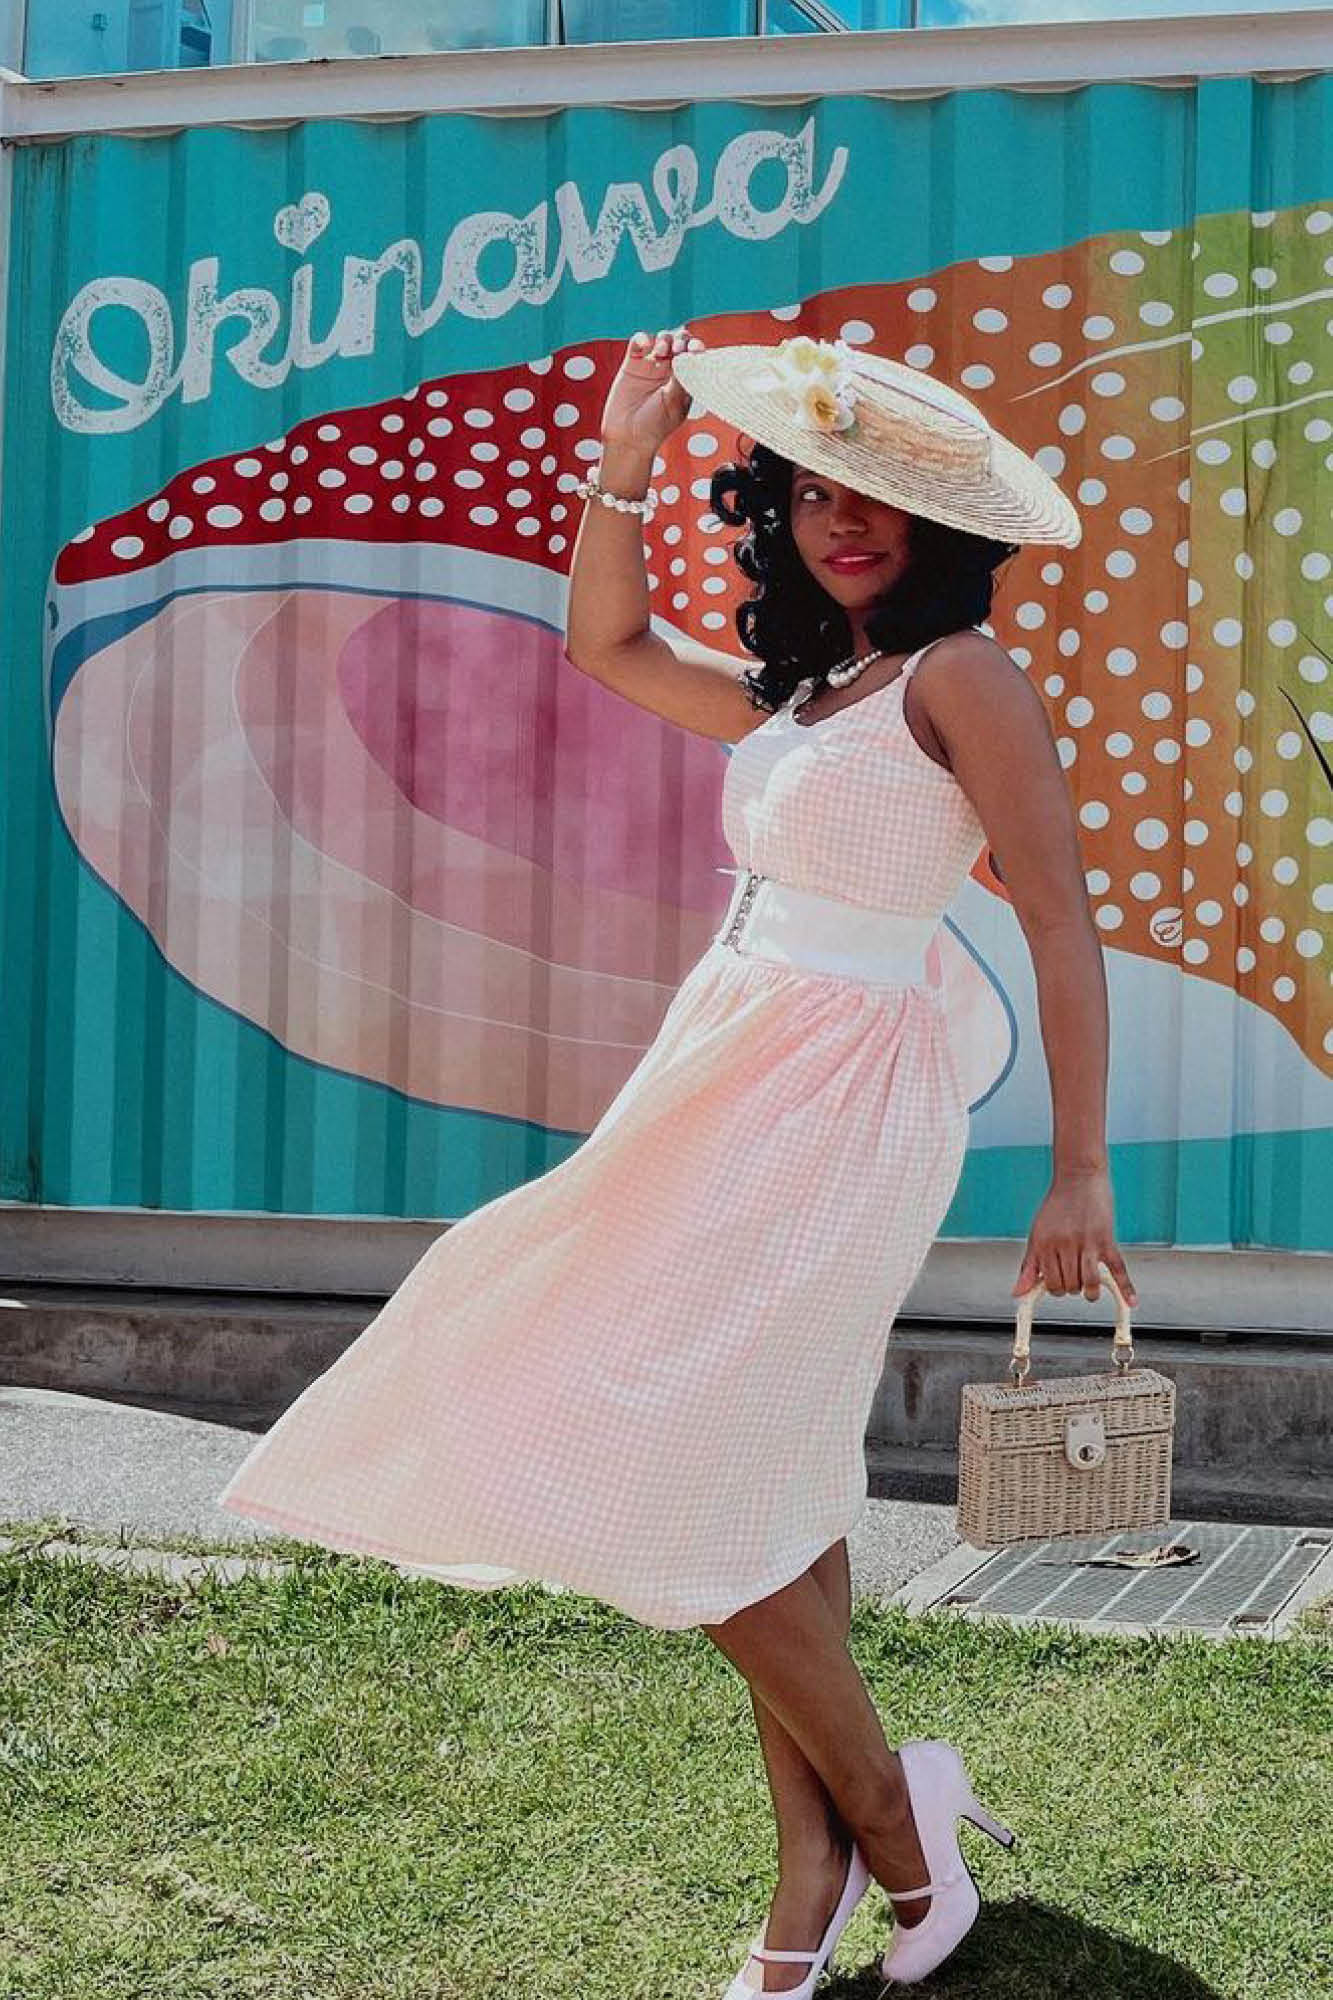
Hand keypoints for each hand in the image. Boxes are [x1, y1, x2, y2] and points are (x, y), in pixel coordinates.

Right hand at [599, 326, 702, 458]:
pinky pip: (638, 343)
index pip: (695, 357)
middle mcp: (670, 371)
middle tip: (678, 349)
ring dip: (664, 339)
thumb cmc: (654, 426)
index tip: (695, 350)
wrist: (627, 437)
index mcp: (685, 381)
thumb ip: (681, 380)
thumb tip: (689, 357)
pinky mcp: (632, 364)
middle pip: (680, 343)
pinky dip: (642, 339)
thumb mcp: (674, 404)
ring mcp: (651, 366)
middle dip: (681, 340)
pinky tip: (645, 345)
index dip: (696, 349)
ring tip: (662, 350)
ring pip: (661, 339)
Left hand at [1011, 1168, 1138, 1304]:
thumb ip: (1029, 1266)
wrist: (1078, 1177)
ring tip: (1089, 1288)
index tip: (1056, 1282)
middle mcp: (1066, 1245)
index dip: (1054, 1287)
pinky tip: (1131, 1302)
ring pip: (1091, 1282)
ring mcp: (1088, 1243)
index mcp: (1045, 1244)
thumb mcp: (1037, 1235)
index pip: (1050, 1283)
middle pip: (1071, 1285)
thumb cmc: (1057, 1206)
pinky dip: (1126, 1287)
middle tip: (1072, 1277)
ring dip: (1090, 1291)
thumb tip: (1018, 1294)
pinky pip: (1118, 1268)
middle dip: (1072, 1287)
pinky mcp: (1107, 1240)